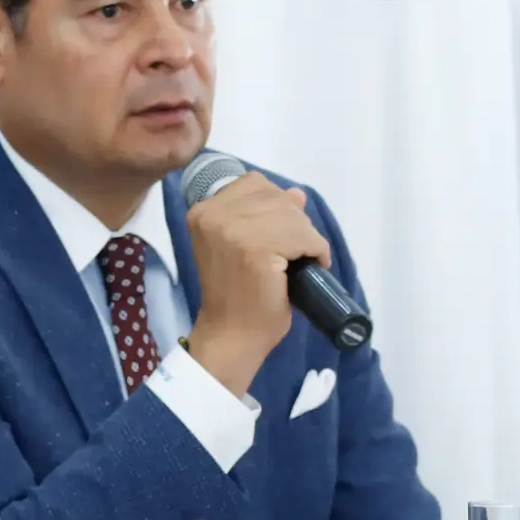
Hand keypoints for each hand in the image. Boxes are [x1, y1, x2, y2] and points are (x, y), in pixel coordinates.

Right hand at [185, 172, 331, 394]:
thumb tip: (296, 194)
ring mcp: (233, 231)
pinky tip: (312, 266)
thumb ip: (265, 215)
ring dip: (307, 237)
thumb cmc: (236, 295)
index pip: (255, 183)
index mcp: (204, 210)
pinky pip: (303, 236)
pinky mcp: (256, 250)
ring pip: (292, 215)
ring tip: (302, 261)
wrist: (231, 336)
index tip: (280, 234)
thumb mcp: (246, 244)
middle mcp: (213, 214)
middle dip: (295, 222)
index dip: (275, 205)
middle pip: (275, 196)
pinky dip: (316, 250)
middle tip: (296, 252)